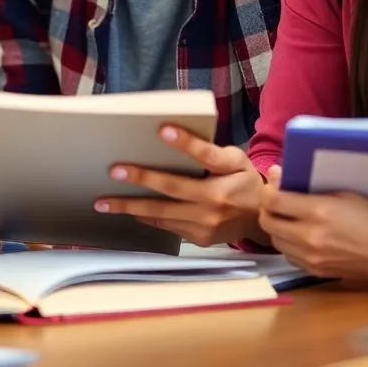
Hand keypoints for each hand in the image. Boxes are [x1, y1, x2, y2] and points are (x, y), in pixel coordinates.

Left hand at [93, 124, 268, 246]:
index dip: (185, 143)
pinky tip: (127, 211)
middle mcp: (215, 204)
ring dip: (131, 207)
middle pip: (172, 189)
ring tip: (104, 203)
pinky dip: (145, 218)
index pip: (204, 157)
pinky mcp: (198, 238)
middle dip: (141, 179)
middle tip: (114, 171)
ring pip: (162, 214)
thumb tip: (175, 137)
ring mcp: (205, 225)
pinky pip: (166, 226)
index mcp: (227, 178)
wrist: (262, 219)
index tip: (163, 130)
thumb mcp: (237, 160)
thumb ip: (212, 152)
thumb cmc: (244, 182)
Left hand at [259, 165, 367, 286]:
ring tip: (287, 220)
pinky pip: (288, 256)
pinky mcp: (315, 271)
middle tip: (275, 204)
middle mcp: (310, 236)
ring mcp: (312, 257)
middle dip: (267, 210)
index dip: (268, 192)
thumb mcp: (342, 193)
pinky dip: (288, 246)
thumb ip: (306, 186)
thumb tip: (276, 173)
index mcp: (318, 212)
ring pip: (275, 241)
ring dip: (276, 229)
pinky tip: (298, 238)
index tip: (273, 189)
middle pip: (267, 222)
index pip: (273, 201)